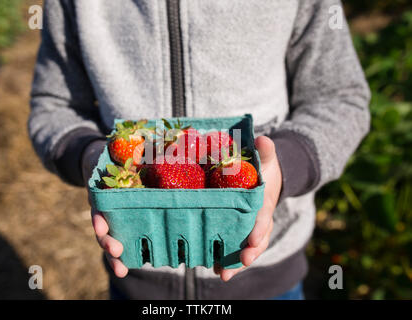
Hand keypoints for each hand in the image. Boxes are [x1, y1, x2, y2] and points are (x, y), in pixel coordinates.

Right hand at [82, 140, 128, 277]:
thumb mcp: (117, 147)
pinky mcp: (123, 219)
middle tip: (117, 251)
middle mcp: (103, 206)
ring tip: (121, 270)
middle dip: (108, 241)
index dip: (99, 219)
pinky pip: (123, 236)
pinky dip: (127, 251)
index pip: (97, 206)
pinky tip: (130, 265)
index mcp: (100, 190)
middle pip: (102, 228)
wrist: (105, 160)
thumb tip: (157, 132)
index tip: (102, 227)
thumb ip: (130, 145)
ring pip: (111, 237)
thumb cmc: (113, 154)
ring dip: (114, 254)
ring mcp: (111, 215)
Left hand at [215, 136, 281, 280]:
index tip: (253, 241)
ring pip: (245, 248)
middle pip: (256, 241)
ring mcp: (249, 228)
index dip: (259, 231)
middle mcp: (258, 220)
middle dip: (248, 253)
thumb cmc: (264, 168)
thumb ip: (266, 150)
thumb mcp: (266, 158)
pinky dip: (226, 258)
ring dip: (234, 262)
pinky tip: (214, 267)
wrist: (267, 178)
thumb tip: (263, 138)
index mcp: (264, 204)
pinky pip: (234, 246)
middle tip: (238, 265)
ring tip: (223, 274)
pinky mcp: (239, 230)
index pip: (263, 219)